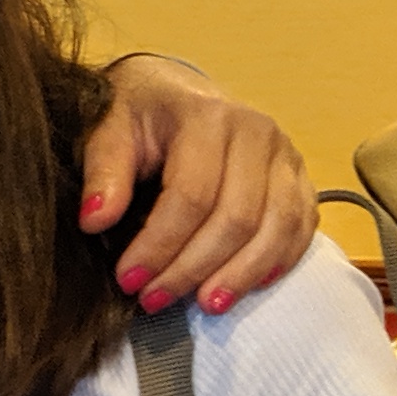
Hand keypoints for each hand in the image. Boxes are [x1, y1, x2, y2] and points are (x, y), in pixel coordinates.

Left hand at [82, 55, 314, 312]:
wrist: (173, 90)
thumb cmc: (136, 112)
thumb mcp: (107, 128)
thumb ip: (103, 171)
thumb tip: (95, 222)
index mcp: (207, 115)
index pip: (191, 195)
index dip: (160, 245)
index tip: (128, 280)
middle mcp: (257, 132)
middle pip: (236, 217)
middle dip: (194, 268)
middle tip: (155, 299)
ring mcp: (286, 154)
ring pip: (277, 227)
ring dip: (241, 274)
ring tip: (205, 306)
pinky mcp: (300, 175)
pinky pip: (301, 226)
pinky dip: (278, 260)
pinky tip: (248, 285)